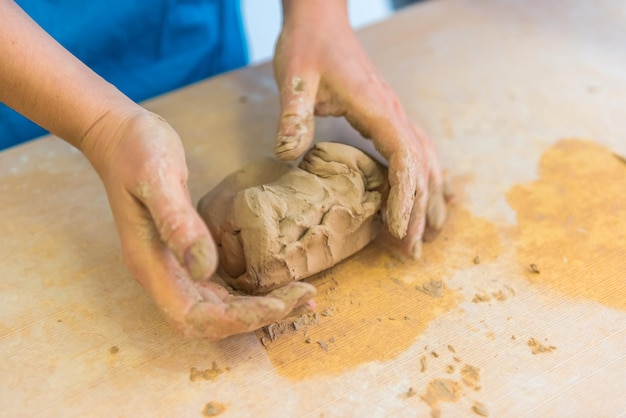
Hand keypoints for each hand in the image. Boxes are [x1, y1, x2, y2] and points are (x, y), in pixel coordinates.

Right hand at [81, 108, 314, 338]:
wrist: (120, 136)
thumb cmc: (136, 150)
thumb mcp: (158, 178)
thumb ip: (178, 223)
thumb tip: (204, 268)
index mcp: (151, 266)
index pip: (195, 316)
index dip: (238, 319)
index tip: (279, 303)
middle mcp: (163, 276)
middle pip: (211, 321)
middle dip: (258, 317)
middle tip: (304, 299)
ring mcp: (174, 268)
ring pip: (219, 308)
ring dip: (259, 309)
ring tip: (301, 297)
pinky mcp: (186, 255)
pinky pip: (221, 287)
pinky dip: (250, 291)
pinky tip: (276, 282)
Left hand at [274, 1, 445, 257]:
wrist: (321, 22)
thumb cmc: (307, 48)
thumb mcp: (295, 78)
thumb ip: (293, 115)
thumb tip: (287, 155)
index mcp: (377, 108)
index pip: (404, 158)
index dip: (404, 197)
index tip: (396, 231)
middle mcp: (394, 113)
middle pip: (422, 167)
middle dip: (420, 210)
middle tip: (412, 250)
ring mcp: (394, 114)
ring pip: (426, 160)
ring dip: (428, 198)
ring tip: (426, 233)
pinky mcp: (387, 116)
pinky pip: (416, 151)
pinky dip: (424, 178)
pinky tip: (423, 196)